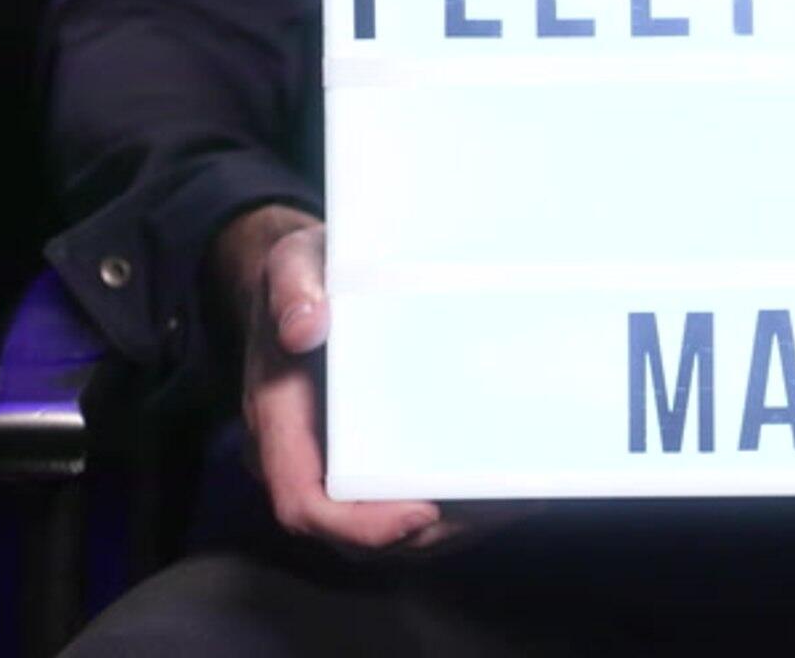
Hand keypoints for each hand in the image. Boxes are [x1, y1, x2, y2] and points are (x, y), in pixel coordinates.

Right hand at [214, 204, 539, 552]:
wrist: (308, 279)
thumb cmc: (306, 274)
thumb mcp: (294, 261)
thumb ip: (292, 286)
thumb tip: (305, 327)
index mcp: (277, 420)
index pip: (304, 501)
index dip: (360, 524)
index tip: (422, 512)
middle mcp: (305, 456)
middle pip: (358, 533)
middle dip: (429, 531)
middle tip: (500, 505)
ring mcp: (338, 463)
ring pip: (391, 526)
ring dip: (454, 524)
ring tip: (517, 499)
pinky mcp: (371, 457)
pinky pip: (407, 500)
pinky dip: (457, 505)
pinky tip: (507, 486)